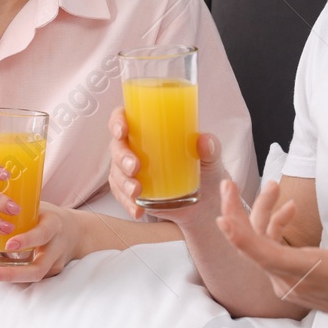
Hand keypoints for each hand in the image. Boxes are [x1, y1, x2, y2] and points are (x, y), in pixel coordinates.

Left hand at [0, 202, 82, 282]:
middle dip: (11, 273)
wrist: (77, 234)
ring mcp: (53, 266)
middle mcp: (55, 249)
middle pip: (37, 269)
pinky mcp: (47, 275)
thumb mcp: (40, 208)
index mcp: (54, 226)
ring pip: (30, 278)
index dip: (26, 240)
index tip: (8, 245)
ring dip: (4, 277)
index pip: (42, 235)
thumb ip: (19, 209)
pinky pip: (26, 277)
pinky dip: (5, 275)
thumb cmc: (50, 217)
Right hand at [106, 105, 225, 224]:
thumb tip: (204, 141)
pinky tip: (138, 209)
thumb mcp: (211, 158)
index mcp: (149, 129)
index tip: (122, 131)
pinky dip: (127, 203)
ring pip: (116, 173)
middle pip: (117, 147)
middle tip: (135, 167)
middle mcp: (135, 148)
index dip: (117, 121)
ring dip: (123, 182)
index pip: (124, 118)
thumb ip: (210, 147)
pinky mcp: (132, 191)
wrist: (205, 202)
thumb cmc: (205, 170)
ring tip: (137, 192)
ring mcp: (131, 171)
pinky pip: (122, 196)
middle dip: (122, 157)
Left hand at [215, 177, 327, 327]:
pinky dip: (273, 229)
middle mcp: (293, 280)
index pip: (265, 255)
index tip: (223, 216)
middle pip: (253, 245)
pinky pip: (270, 253)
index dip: (241, 237)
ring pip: (261, 247)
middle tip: (228, 185)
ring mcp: (289, 283)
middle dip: (237, 213)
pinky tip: (289, 209)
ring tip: (272, 186)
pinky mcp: (291, 281)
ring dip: (262, 215)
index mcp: (312, 271)